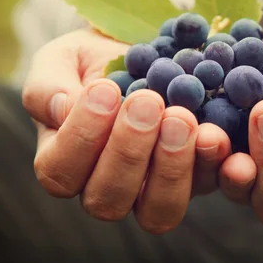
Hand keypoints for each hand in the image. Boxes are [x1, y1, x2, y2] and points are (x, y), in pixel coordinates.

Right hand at [22, 28, 231, 232]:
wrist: (146, 52)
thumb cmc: (96, 61)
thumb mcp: (64, 59)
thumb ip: (47, 85)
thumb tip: (60, 108)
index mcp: (66, 162)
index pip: (61, 171)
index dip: (80, 137)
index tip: (104, 89)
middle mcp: (108, 186)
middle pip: (109, 200)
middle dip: (128, 152)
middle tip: (147, 101)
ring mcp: (155, 188)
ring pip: (159, 211)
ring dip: (171, 166)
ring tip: (181, 117)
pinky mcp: (198, 177)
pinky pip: (208, 185)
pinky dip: (214, 162)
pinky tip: (216, 133)